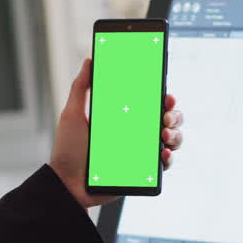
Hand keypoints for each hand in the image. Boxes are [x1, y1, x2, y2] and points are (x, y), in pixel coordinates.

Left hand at [48, 58, 184, 207]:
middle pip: (166, 117)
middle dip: (173, 113)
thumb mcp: (72, 114)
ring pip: (172, 138)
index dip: (162, 96)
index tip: (165, 93)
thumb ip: (81, 87)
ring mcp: (140, 151)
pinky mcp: (142, 171)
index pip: (149, 101)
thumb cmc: (68, 149)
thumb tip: (90, 60)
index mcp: (122, 116)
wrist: (67, 183)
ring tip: (164, 134)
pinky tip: (164, 153)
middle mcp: (135, 132)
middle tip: (165, 114)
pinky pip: (165, 164)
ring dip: (175, 133)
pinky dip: (169, 157)